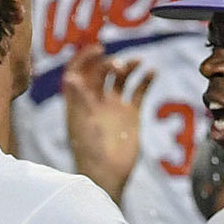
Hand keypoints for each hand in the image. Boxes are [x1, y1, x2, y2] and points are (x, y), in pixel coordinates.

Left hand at [63, 44, 146, 200]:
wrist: (108, 175)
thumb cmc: (90, 153)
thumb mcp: (83, 124)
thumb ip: (79, 99)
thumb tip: (70, 77)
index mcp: (78, 102)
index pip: (77, 72)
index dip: (85, 57)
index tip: (98, 48)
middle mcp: (95, 102)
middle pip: (100, 72)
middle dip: (108, 63)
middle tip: (118, 64)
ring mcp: (113, 107)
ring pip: (120, 79)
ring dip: (129, 66)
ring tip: (138, 62)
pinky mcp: (130, 115)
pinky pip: (138, 92)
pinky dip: (145, 80)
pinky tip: (152, 71)